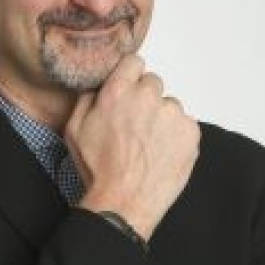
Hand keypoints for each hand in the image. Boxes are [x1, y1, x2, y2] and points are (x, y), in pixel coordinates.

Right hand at [64, 55, 199, 240]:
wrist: (123, 202)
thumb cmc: (98, 168)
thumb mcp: (74, 129)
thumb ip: (86, 98)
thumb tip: (98, 85)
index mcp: (118, 91)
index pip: (134, 61)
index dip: (130, 75)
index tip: (128, 89)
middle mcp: (147, 97)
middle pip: (153, 83)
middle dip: (144, 98)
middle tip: (135, 124)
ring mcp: (172, 114)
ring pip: (169, 105)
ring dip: (161, 118)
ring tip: (148, 144)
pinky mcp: (190, 132)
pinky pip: (184, 124)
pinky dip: (175, 135)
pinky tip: (160, 152)